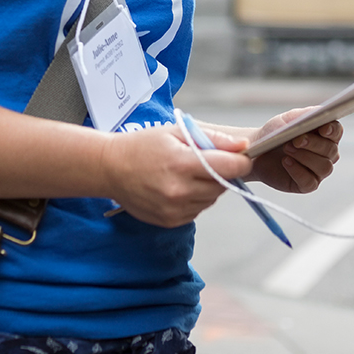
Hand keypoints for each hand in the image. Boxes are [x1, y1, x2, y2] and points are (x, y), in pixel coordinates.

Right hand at [99, 124, 250, 227]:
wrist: (110, 168)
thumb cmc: (143, 145)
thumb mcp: (176, 132)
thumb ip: (212, 138)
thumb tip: (242, 145)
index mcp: (182, 164)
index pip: (230, 167)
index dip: (241, 161)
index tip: (242, 156)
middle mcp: (180, 190)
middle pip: (223, 184)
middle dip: (223, 172)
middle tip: (205, 160)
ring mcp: (175, 209)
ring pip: (212, 199)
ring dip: (209, 186)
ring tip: (188, 173)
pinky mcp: (171, 221)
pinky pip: (198, 210)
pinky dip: (196, 198)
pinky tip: (179, 186)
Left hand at [244, 108, 341, 193]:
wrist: (256, 150)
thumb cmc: (275, 133)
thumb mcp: (287, 119)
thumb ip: (305, 115)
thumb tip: (320, 113)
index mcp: (324, 135)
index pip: (336, 132)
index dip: (333, 131)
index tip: (323, 129)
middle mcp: (325, 154)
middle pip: (330, 150)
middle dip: (313, 144)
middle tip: (295, 140)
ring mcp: (317, 171)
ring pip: (324, 167)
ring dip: (305, 157)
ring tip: (287, 149)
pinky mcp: (307, 184)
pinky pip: (310, 182)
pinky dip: (298, 171)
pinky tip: (286, 162)